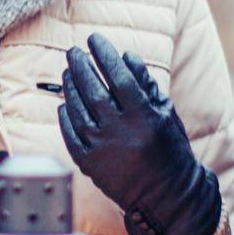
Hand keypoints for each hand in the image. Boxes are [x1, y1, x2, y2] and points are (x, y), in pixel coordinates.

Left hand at [58, 33, 220, 234]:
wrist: (166, 195)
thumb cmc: (170, 149)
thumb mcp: (166, 113)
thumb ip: (146, 84)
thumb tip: (126, 55)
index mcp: (144, 116)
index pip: (119, 76)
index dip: (105, 55)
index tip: (94, 39)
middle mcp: (120, 131)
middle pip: (93, 90)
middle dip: (81, 66)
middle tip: (74, 51)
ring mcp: (101, 149)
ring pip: (78, 110)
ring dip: (70, 87)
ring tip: (67, 71)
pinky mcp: (89, 165)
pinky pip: (70, 135)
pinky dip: (65, 117)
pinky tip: (64, 103)